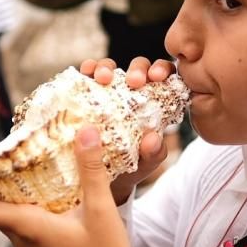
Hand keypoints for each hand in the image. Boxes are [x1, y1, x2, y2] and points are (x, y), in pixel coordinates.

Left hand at [0, 127, 147, 246]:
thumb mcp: (101, 210)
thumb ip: (91, 169)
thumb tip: (85, 131)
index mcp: (28, 228)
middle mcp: (23, 238)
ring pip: (7, 215)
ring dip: (3, 192)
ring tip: (13, 162)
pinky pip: (22, 221)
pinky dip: (21, 202)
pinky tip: (41, 187)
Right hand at [81, 56, 175, 202]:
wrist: (100, 179)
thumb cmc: (129, 166)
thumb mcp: (145, 163)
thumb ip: (154, 153)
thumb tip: (154, 139)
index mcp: (152, 101)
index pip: (162, 77)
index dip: (162, 69)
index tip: (157, 77)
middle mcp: (129, 90)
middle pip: (137, 67)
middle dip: (137, 69)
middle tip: (134, 81)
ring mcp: (106, 90)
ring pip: (109, 66)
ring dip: (107, 66)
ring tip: (103, 78)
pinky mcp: (84, 93)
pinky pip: (85, 76)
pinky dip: (86, 70)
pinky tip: (85, 73)